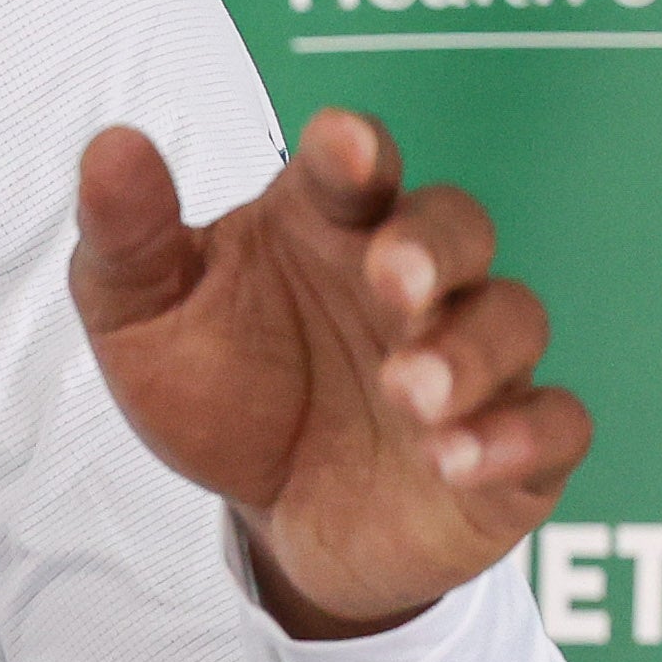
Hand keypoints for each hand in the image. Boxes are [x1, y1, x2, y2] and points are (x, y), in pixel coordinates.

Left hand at [64, 108, 590, 638]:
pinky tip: (458, 459)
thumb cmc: (216, 387)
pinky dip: (517, 438)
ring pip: (511, 321)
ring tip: (409, 391)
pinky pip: (549, 426)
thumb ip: (127, 235)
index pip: (353, 165)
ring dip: (468, 352)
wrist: (265, 517)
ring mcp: (472, 358)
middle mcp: (413, 279)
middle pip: (457, 228)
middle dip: (433, 246)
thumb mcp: (141, 315)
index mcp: (326, 222)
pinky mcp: (511, 445)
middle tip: (395, 279)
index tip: (347, 146)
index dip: (355, 150)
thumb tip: (112, 144)